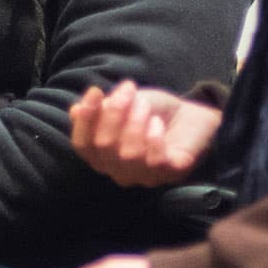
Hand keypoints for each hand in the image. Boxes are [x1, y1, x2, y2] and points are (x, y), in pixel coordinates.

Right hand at [70, 82, 220, 187]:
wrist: (193, 116)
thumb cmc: (153, 111)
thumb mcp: (124, 103)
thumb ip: (101, 109)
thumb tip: (75, 112)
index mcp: (103, 155)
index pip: (83, 146)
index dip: (85, 120)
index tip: (94, 91)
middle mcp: (119, 171)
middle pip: (103, 147)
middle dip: (114, 113)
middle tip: (129, 90)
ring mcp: (144, 176)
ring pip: (128, 155)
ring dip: (136, 122)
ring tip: (145, 106)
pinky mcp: (169, 175)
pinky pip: (154, 160)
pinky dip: (154, 137)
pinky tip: (158, 124)